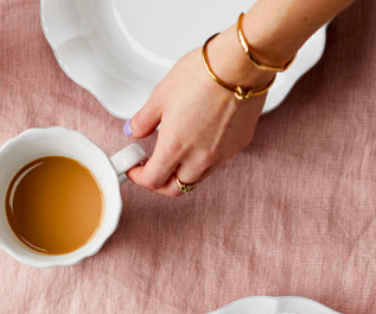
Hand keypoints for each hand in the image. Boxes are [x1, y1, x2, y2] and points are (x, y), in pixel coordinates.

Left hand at [125, 31, 268, 196]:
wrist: (241, 63)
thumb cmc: (205, 74)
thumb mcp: (161, 95)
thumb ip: (144, 119)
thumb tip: (134, 129)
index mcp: (175, 148)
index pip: (152, 180)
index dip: (138, 176)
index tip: (134, 167)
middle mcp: (199, 158)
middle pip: (175, 188)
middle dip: (159, 183)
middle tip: (151, 168)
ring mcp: (222, 154)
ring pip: (196, 179)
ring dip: (181, 173)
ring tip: (175, 154)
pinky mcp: (239, 145)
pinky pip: (217, 163)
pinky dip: (203, 160)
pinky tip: (198, 142)